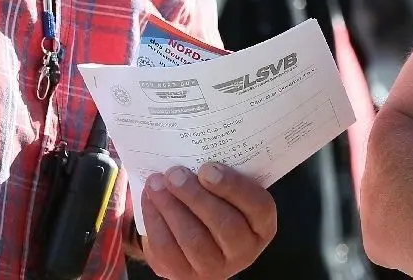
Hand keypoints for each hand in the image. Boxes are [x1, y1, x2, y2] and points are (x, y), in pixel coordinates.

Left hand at [139, 163, 276, 279]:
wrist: (202, 239)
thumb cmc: (219, 201)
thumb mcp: (231, 190)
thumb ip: (223, 174)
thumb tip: (196, 145)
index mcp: (262, 225)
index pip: (257, 205)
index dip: (233, 186)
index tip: (207, 168)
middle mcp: (243, 250)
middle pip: (224, 224)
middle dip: (195, 196)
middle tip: (174, 173)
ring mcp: (215, 268)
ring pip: (193, 239)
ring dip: (171, 208)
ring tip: (156, 183)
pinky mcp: (186, 276)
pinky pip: (168, 251)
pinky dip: (156, 222)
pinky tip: (150, 200)